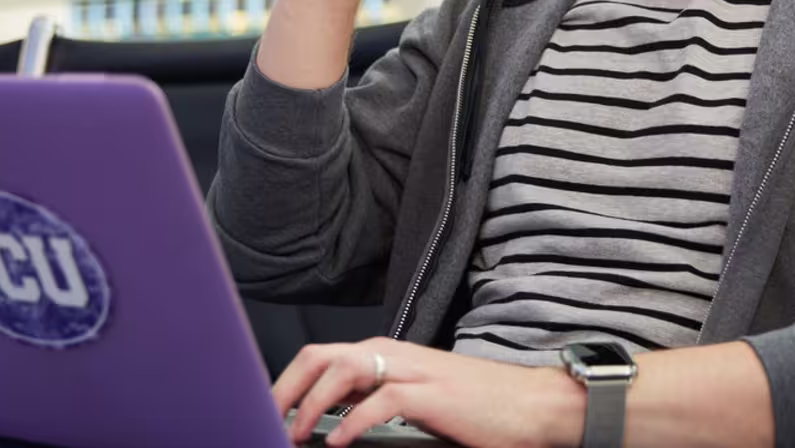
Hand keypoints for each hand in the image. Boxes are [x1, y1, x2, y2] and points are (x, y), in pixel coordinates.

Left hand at [275, 338, 582, 447]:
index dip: (285, 383)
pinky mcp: (430, 394)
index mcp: (386, 355)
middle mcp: (392, 354)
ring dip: (311, 403)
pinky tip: (337, 443)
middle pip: (319, 356)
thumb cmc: (477, 408)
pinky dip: (352, 422)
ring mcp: (412, 370)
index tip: (265, 413)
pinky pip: (380, 401)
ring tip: (294, 433)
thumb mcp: (416, 402)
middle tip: (262, 420)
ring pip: (343, 369)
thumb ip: (375, 404)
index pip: (319, 358)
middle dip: (284, 388)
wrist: (532, 405)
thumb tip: (331, 425)